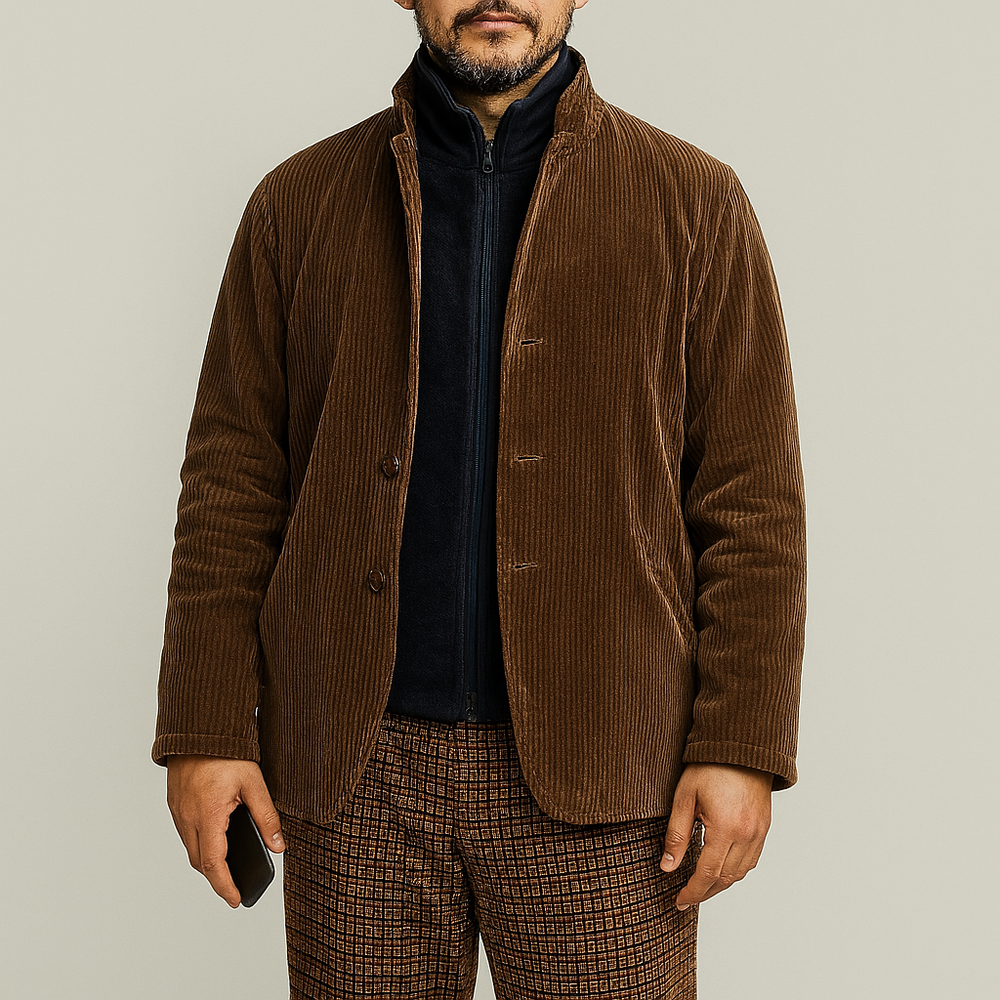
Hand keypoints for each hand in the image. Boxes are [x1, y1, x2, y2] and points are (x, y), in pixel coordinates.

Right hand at [166, 755, 284, 907]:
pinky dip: (199, 843)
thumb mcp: (254, 783)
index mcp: (208, 815)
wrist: (200, 727)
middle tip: (235, 887)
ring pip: (190, 848)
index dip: (225, 886)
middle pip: (199, 861)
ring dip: (206, 861)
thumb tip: (278, 845)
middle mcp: (187, 817)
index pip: (213, 864)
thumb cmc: (226, 751)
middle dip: (216, 878)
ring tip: (228, 868)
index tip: (236, 900)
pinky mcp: (175, 802)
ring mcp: (178, 810)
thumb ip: (267, 817)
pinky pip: (185, 832)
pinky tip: (216, 840)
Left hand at [659, 762, 772, 909]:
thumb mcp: (684, 796)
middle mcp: (747, 835)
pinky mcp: (764, 828)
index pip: (707, 873)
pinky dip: (735, 871)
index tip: (679, 900)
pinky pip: (751, 861)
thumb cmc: (710, 767)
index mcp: (726, 827)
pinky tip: (720, 871)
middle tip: (685, 899)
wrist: (742, 748)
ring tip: (700, 888)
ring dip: (720, 885)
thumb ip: (676, 834)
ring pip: (740, 873)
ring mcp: (759, 833)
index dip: (692, 891)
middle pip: (725, 879)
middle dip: (704, 893)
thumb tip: (667, 866)